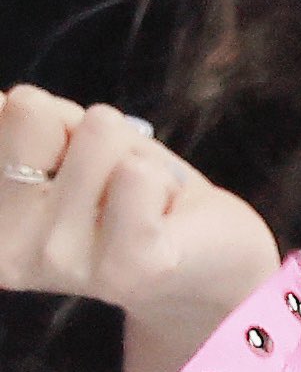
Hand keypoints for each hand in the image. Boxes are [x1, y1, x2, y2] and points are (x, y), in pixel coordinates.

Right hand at [0, 84, 280, 362]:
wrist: (208, 261)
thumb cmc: (130, 193)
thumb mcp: (69, 145)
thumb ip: (30, 122)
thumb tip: (5, 101)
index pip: (7, 112)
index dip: (53, 119)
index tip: (69, 159)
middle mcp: (5, 251)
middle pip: (35, 113)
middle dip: (90, 131)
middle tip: (113, 178)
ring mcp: (60, 264)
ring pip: (97, 133)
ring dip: (133, 155)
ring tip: (140, 198)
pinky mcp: (125, 269)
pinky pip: (138, 173)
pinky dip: (162, 178)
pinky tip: (162, 217)